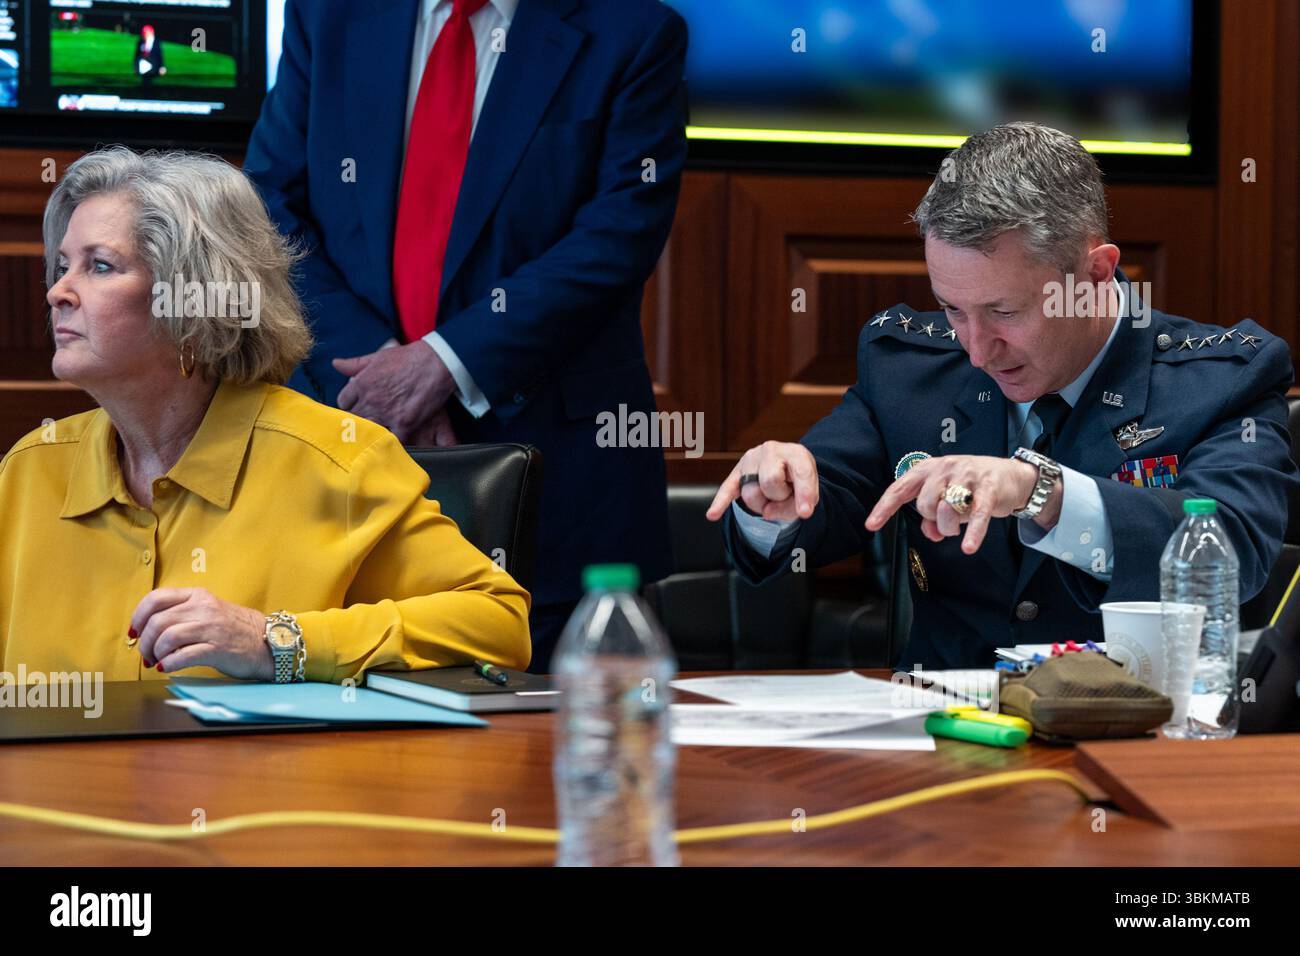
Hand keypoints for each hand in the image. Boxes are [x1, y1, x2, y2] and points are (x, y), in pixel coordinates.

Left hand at [131, 588, 271, 679]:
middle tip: (146, 655)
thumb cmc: (234, 629)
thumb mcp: (208, 610)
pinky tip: (167, 667)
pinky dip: (169, 664)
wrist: (267, 642)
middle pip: (157, 622)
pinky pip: (182, 656)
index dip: (138, 616)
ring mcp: (211, 628)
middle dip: (144, 643)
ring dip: (155, 654)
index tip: (135, 632)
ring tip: (158, 662)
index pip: (156, 599)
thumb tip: (145, 628)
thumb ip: (181, 613)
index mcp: (198, 596)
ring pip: (166, 638)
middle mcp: (203, 608)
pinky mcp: (217, 649)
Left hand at [333, 341, 457, 443]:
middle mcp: (370, 400)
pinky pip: (391, 439)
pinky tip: (392, 438)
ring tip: (377, 430)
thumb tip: (336, 363)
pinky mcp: (404, 423)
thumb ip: (355, 363)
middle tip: (367, 419)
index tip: (357, 405)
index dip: (350, 404)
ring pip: (369, 430)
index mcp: (362, 383)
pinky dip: (391, 440)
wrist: (436, 363)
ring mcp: (386, 413)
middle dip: (359, 418)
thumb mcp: (378, 356)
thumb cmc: (409, 358)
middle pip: (354, 418)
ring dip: (372, 430)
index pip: (343, 402)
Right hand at [706, 441, 818, 521]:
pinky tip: (712, 514)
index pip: (799, 473)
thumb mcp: (808, 490)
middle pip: (770, 482)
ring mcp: (751, 460)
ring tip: (771, 496)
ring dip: (762, 504)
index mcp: (796, 453)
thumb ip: (795, 503)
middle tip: (785, 495)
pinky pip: (727, 489)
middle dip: (779, 497)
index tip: (805, 512)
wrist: (786, 466)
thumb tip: (767, 513)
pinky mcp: (737, 472)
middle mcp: (772, 450)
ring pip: (750, 493)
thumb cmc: (797, 480)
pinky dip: (720, 502)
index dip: (804, 494)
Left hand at [864, 454, 1052, 553]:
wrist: (1010, 476)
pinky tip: (969, 547)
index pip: (900, 488)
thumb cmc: (971, 488)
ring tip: (961, 525)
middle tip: (947, 522)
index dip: (884, 507)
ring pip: (947, 510)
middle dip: (933, 521)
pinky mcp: (989, 488)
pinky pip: (977, 514)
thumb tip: (931, 534)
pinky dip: (973, 532)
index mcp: (929, 469)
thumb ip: (932, 517)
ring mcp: (967, 475)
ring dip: (952, 527)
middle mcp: (945, 468)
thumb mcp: (946, 499)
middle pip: (925, 504)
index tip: (871, 525)